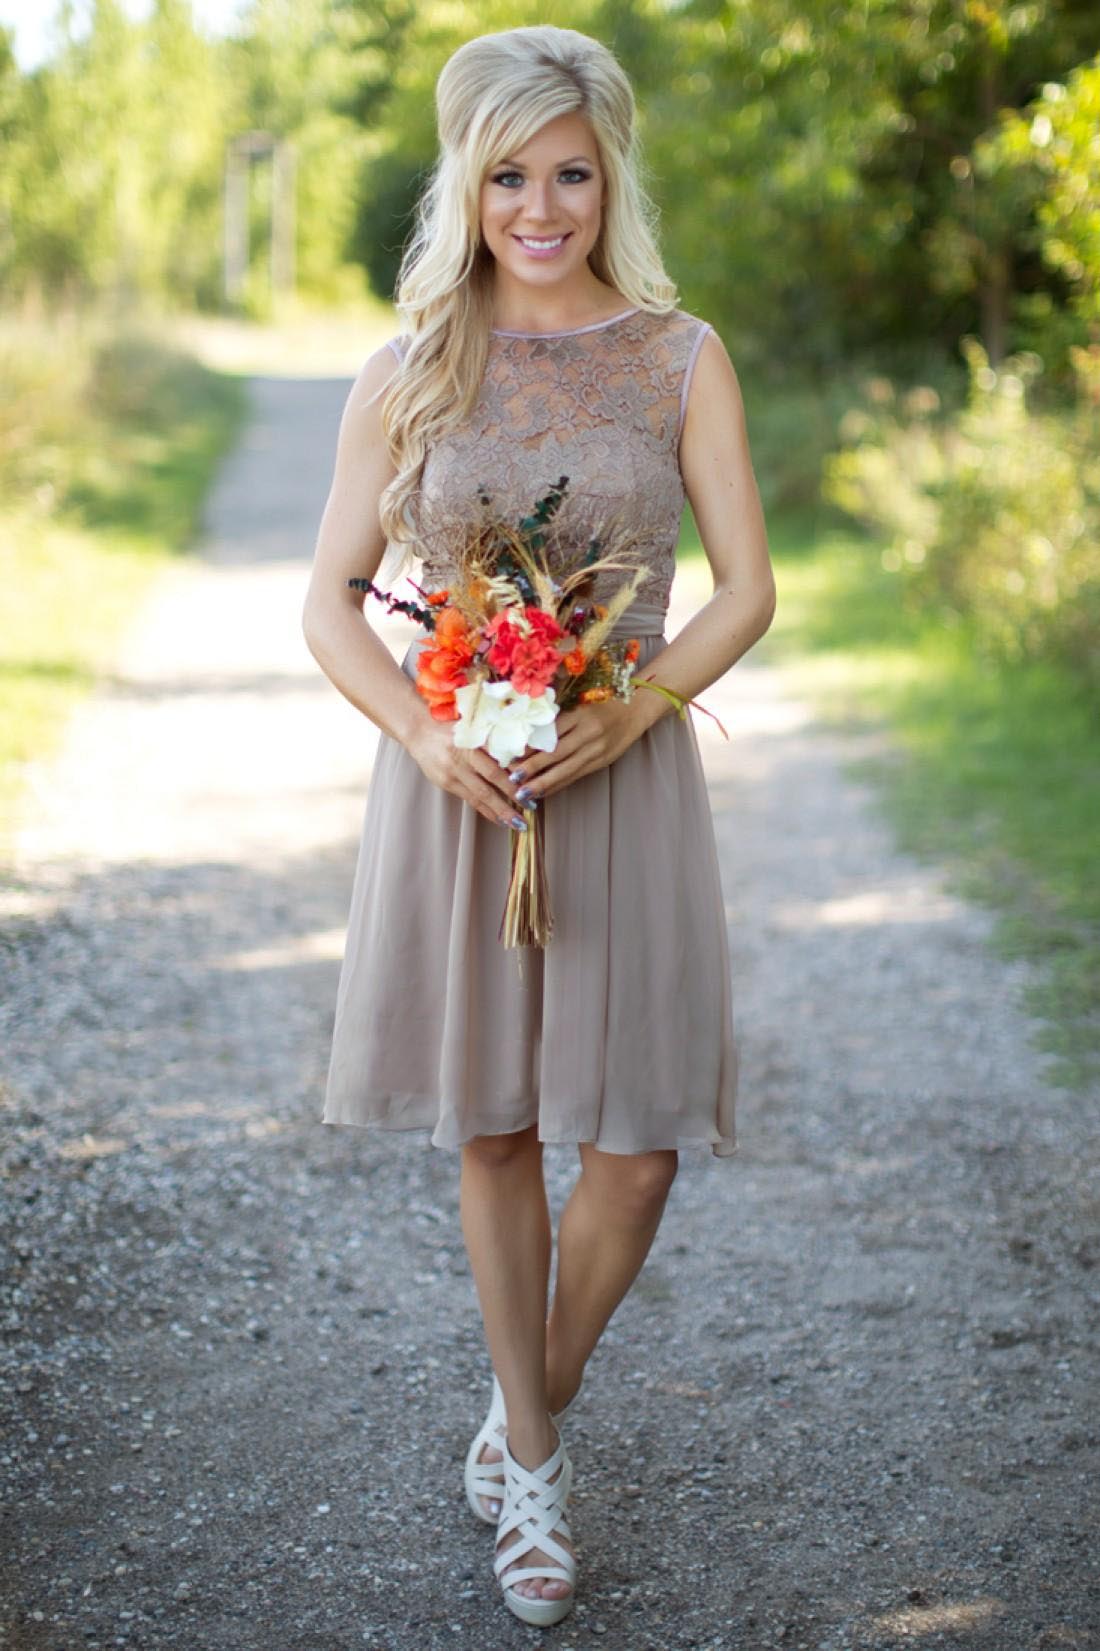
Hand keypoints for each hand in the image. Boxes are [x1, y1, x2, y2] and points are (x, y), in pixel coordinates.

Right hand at [405, 716, 526, 827]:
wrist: (419, 730)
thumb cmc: (452, 727)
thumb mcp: (473, 728)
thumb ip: (493, 741)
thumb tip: (523, 756)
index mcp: (470, 743)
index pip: (495, 766)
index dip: (512, 781)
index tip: (530, 790)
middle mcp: (460, 760)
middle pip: (489, 785)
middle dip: (509, 802)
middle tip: (527, 813)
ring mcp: (451, 773)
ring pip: (479, 797)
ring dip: (498, 812)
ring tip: (515, 824)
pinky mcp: (445, 783)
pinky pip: (468, 800)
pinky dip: (485, 810)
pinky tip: (497, 819)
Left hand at [508, 696, 650, 801]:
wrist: (636, 710)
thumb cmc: (603, 704)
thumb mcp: (580, 705)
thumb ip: (559, 720)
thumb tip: (529, 738)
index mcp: (581, 714)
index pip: (551, 733)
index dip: (531, 746)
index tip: (512, 755)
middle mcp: (589, 733)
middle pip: (556, 753)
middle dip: (533, 768)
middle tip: (512, 778)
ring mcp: (597, 750)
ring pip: (566, 770)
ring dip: (544, 783)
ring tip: (524, 793)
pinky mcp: (601, 762)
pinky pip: (576, 776)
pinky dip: (559, 785)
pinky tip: (544, 793)